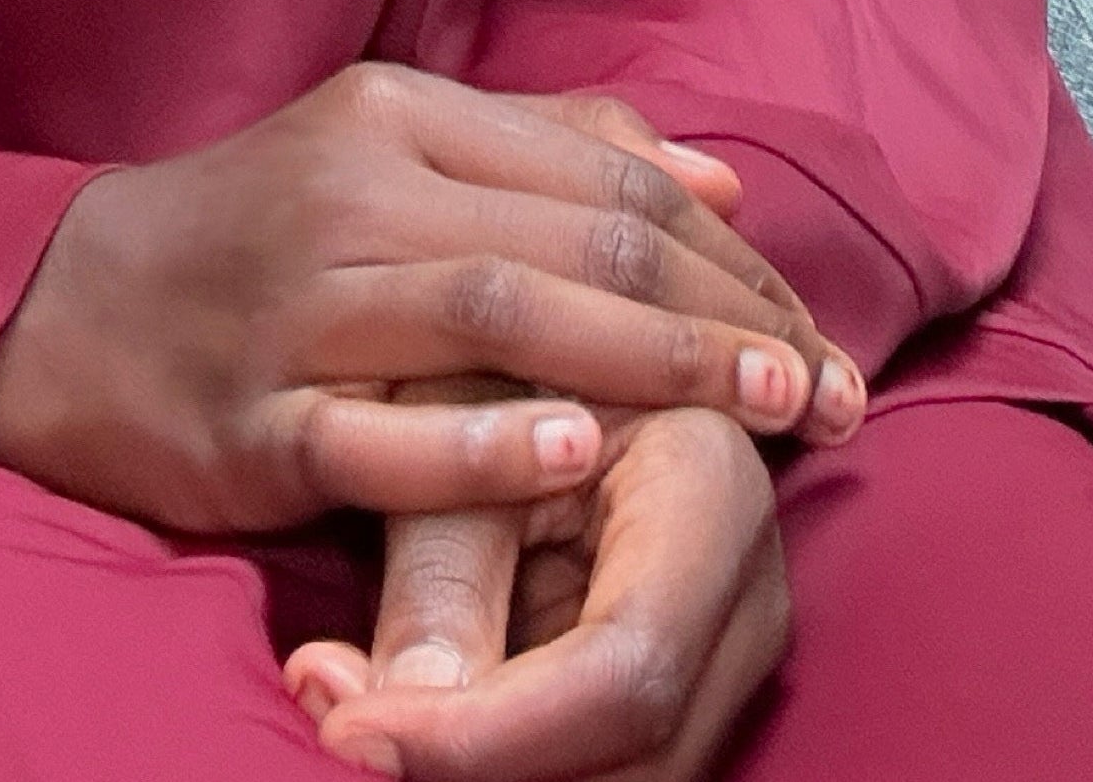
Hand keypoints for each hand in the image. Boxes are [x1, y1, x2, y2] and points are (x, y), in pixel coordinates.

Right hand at [0, 69, 857, 537]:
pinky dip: (484, 441)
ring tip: (756, 412)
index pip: (606, 172)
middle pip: (574, 238)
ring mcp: (297, 307)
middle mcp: (354, 192)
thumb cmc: (251, 233)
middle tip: (831, 388)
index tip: (823, 328)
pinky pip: (378, 434)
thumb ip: (552, 148)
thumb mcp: (387, 150)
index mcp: (398, 113)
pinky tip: (577, 451)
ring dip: (647, 362)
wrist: (51, 308)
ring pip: (496, 316)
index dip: (732, 251)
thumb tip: (722, 176)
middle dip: (724, 317)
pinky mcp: (246, 424)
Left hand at [283, 407, 788, 779]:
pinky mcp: (690, 690)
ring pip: (628, 779)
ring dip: (489, 771)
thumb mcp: (456, 439)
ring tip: (355, 705)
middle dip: (483, 768)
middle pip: (639, 750)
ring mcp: (733, 650)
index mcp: (712, 486)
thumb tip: (381, 724)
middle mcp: (751, 587)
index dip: (490, 734)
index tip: (353, 733)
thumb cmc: (496, 363)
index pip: (626, 668)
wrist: (546, 354)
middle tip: (341, 722)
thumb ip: (435, 578)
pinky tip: (407, 715)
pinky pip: (604, 765)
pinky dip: (504, 764)